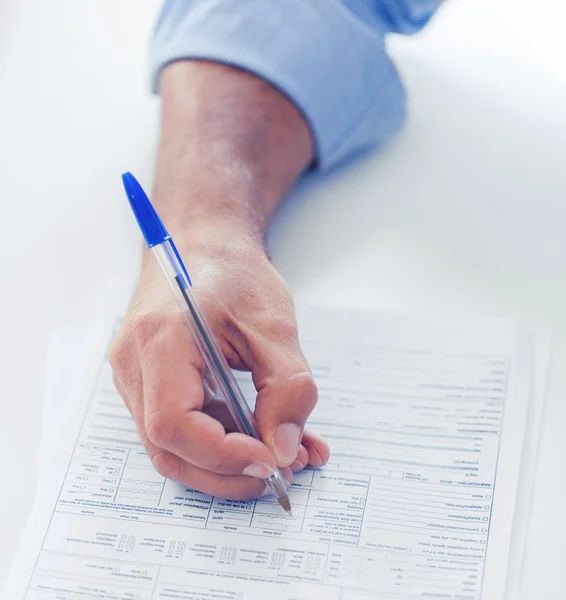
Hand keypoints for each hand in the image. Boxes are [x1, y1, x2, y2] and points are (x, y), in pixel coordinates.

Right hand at [110, 60, 328, 499]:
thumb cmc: (235, 273)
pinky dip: (222, 443)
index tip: (272, 462)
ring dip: (228, 463)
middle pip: (168, 448)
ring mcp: (136, 376)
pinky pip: (181, 428)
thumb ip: (287, 390)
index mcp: (161, 338)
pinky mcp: (150, 383)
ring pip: (174, 447)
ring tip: (282, 453)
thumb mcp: (275, 325)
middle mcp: (134, 363)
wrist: (203, 245)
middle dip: (228, 473)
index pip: (173, 423)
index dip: (222, 455)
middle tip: (282, 470)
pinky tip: (263, 436)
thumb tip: (284, 451)